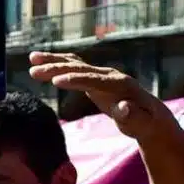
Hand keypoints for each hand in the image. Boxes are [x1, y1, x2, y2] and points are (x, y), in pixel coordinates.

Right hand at [27, 51, 174, 140]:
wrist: (150, 115)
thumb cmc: (145, 122)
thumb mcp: (141, 124)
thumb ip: (132, 117)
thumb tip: (124, 108)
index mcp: (119, 84)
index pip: (94, 80)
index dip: (75, 80)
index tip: (55, 81)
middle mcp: (109, 75)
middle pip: (80, 68)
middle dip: (57, 68)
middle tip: (34, 71)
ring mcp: (101, 74)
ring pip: (75, 64)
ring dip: (53, 61)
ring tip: (32, 58)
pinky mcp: (95, 78)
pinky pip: (74, 68)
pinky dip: (58, 63)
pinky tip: (42, 62)